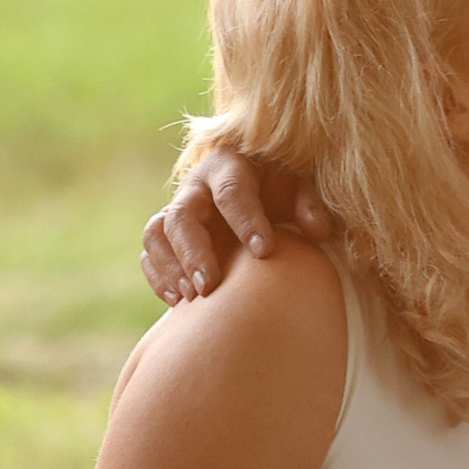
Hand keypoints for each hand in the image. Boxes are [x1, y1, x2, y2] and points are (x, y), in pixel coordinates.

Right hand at [140, 144, 332, 305]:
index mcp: (230, 166)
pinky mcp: (165, 233)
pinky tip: (177, 302)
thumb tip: (318, 229)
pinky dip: (158, 276)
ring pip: (157, 233)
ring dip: (170, 266)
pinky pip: (150, 252)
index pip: (232, 191)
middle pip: (182, 215)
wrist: (257, 191)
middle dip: (193, 251)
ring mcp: (176, 209)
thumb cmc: (281, 189)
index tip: (264, 252)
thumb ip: (309, 204)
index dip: (246, 220)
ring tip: (192, 296)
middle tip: (209, 284)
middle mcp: (196, 186)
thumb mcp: (299, 187)